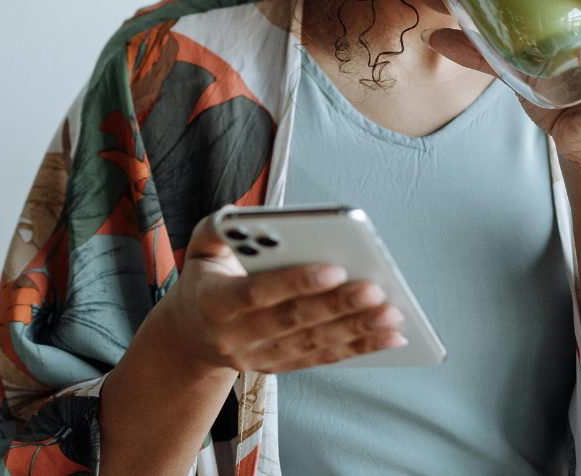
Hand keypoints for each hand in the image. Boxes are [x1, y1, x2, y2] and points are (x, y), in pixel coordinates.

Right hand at [152, 215, 405, 375]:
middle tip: (376, 289)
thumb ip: (215, 230)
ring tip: (392, 314)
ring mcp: (258, 357)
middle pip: (292, 321)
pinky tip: (388, 337)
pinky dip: (358, 349)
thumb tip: (237, 214)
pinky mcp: (278, 366)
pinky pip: (322, 359)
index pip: (257, 293)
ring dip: (356, 331)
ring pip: (313, 344)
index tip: (334, 268)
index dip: (295, 282)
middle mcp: (235, 336)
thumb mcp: (197, 253)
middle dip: (338, 305)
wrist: (188, 339)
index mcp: (214, 302)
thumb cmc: (202, 285)